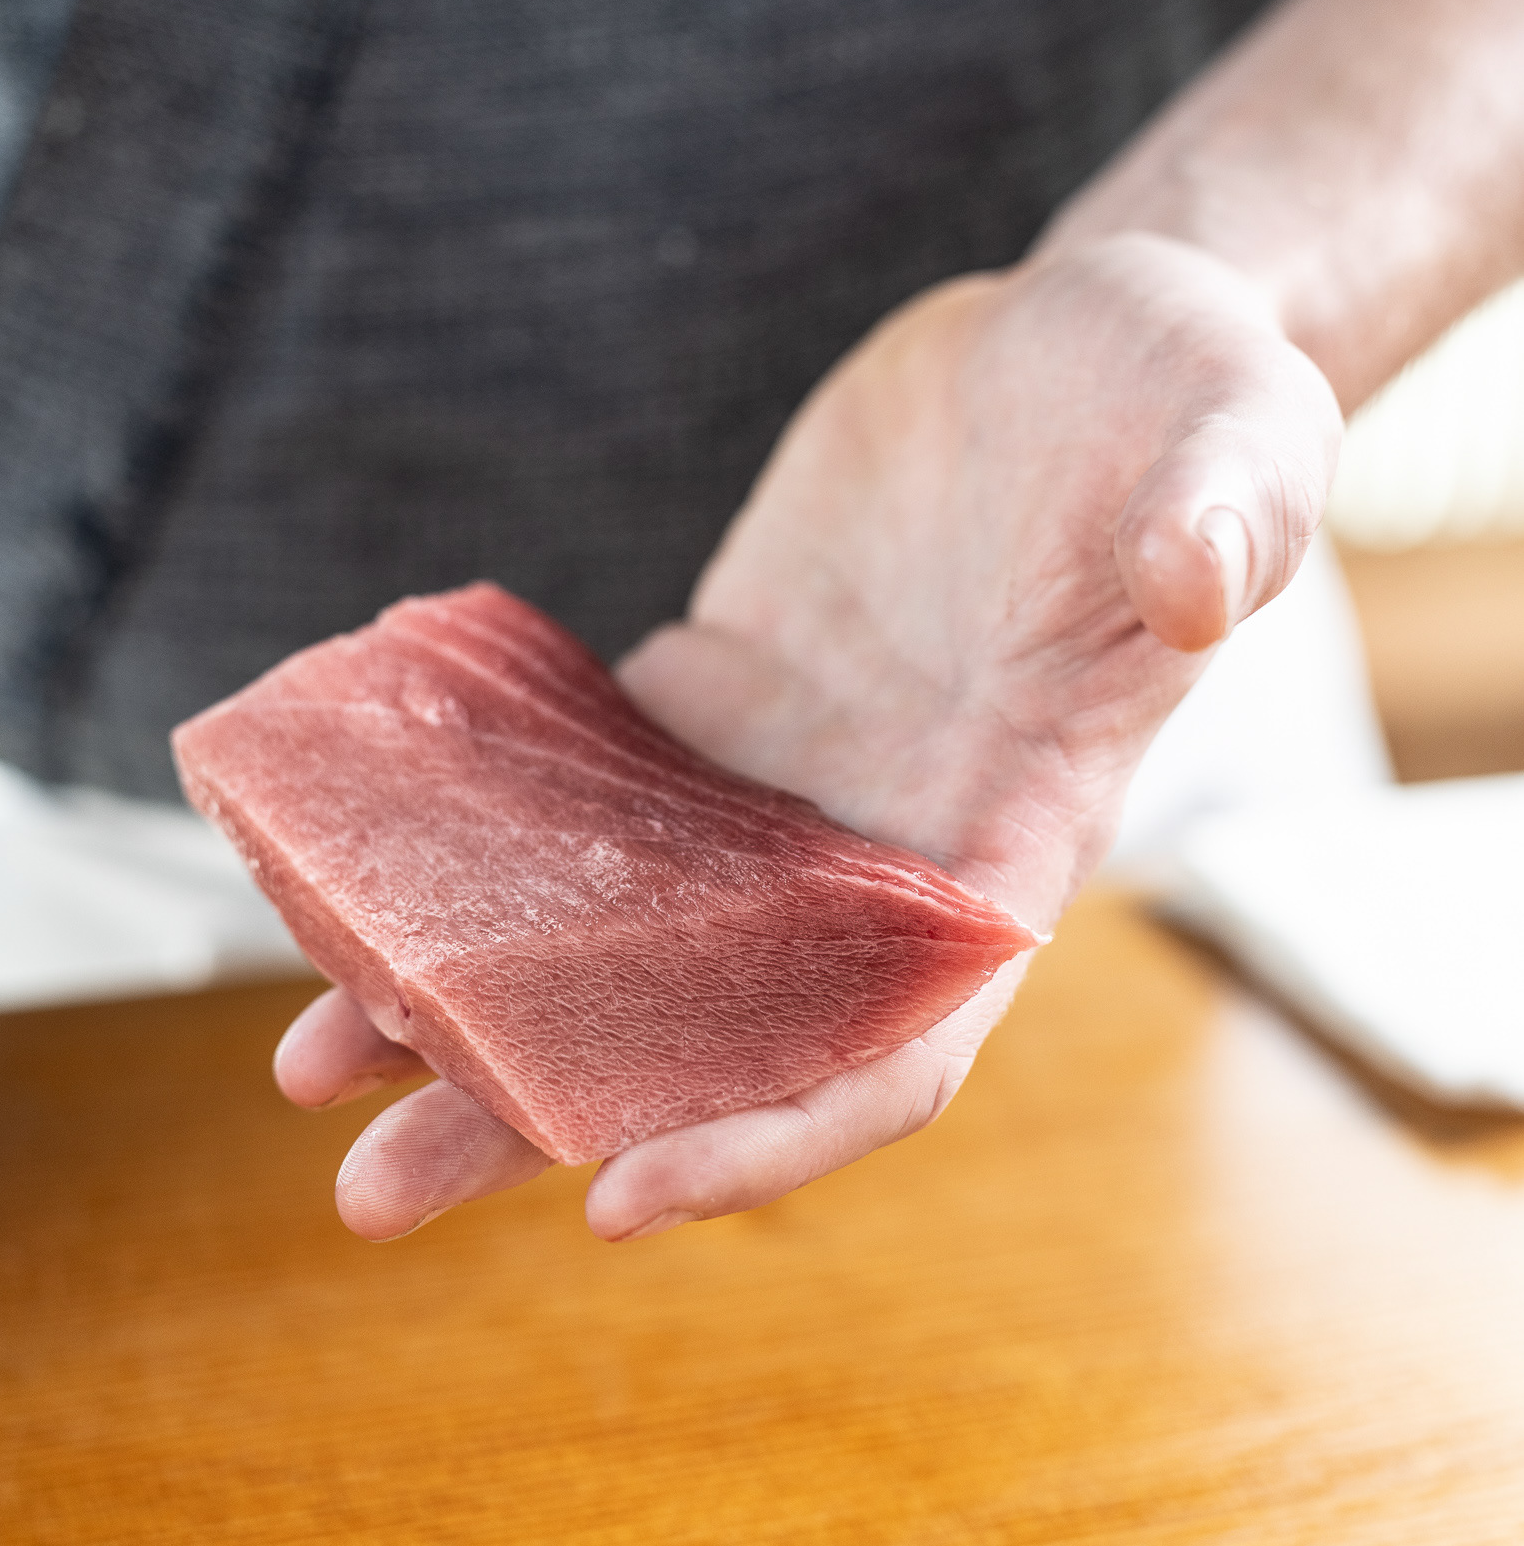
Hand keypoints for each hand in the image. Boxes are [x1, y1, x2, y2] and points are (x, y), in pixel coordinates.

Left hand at [274, 232, 1340, 1239]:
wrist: (1072, 346)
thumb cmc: (1182, 397)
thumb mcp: (1233, 432)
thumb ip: (1226, 513)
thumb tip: (1200, 576)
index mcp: (1013, 831)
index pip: (895, 1043)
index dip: (766, 1135)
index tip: (616, 1199)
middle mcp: (882, 839)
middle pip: (707, 1031)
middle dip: (550, 1114)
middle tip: (376, 1190)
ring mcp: (785, 774)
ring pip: (618, 931)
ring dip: (472, 1003)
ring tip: (311, 1063)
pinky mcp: (714, 686)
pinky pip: (577, 790)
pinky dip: (473, 840)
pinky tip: (355, 857)